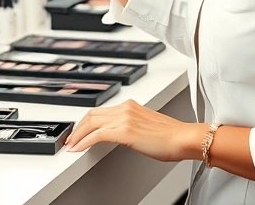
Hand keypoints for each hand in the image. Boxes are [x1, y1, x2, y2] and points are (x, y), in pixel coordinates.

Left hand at [65, 99, 205, 161]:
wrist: (184, 138)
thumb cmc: (172, 137)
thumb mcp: (146, 126)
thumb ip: (132, 126)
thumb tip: (121, 136)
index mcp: (130, 106)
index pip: (100, 111)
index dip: (86, 122)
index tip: (79, 131)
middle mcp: (125, 108)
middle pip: (92, 115)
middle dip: (77, 128)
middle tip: (70, 140)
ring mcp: (124, 118)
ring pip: (91, 123)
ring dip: (78, 135)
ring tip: (71, 146)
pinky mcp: (124, 131)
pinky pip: (97, 135)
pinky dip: (84, 141)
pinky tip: (79, 149)